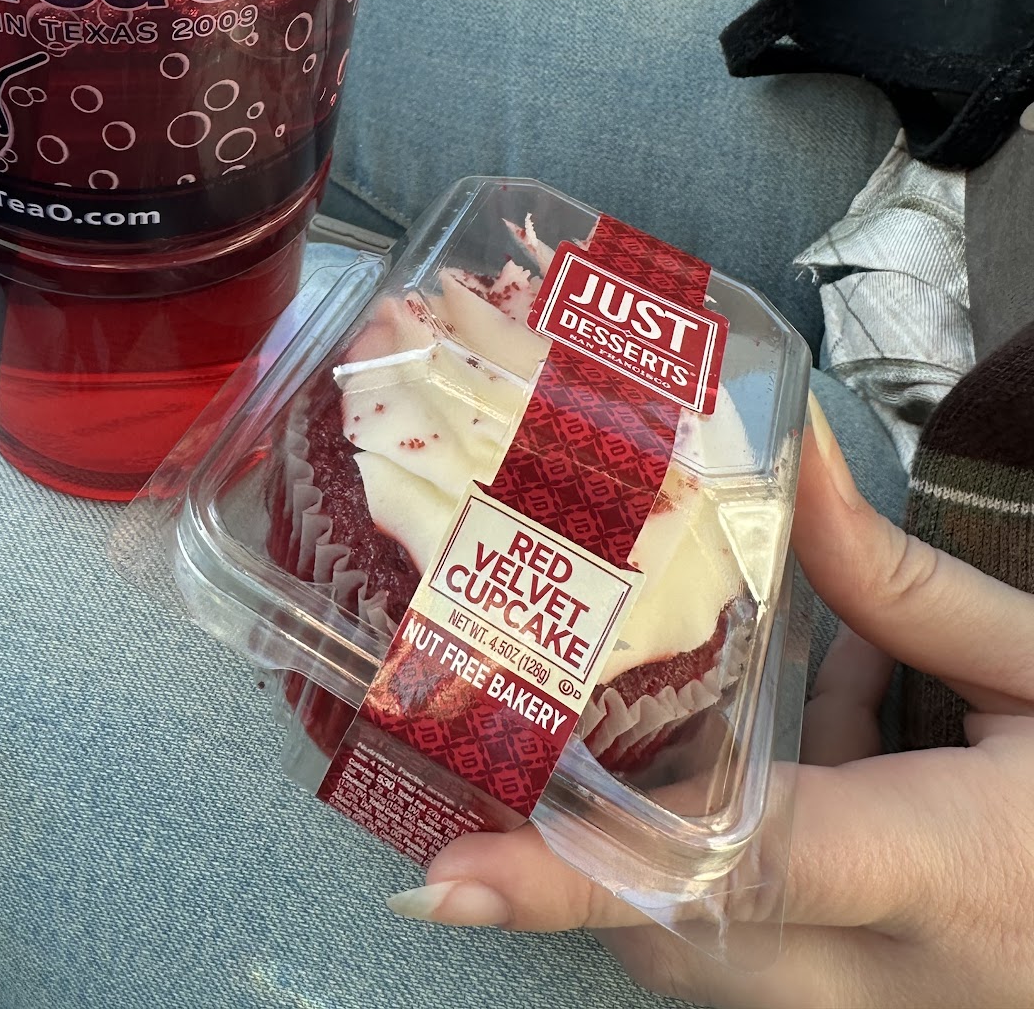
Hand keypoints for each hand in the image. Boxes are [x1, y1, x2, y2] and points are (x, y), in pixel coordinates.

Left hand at [385, 398, 1033, 1007]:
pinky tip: (775, 757)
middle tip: (508, 739)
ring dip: (650, 851)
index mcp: (960, 874)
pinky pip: (755, 958)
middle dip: (584, 847)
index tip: (449, 876)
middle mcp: (907, 984)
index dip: (593, 869)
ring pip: (706, 962)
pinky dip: (726, 867)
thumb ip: (906, 582)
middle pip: (683, 937)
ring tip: (636, 734)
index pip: (753, 872)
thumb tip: (795, 454)